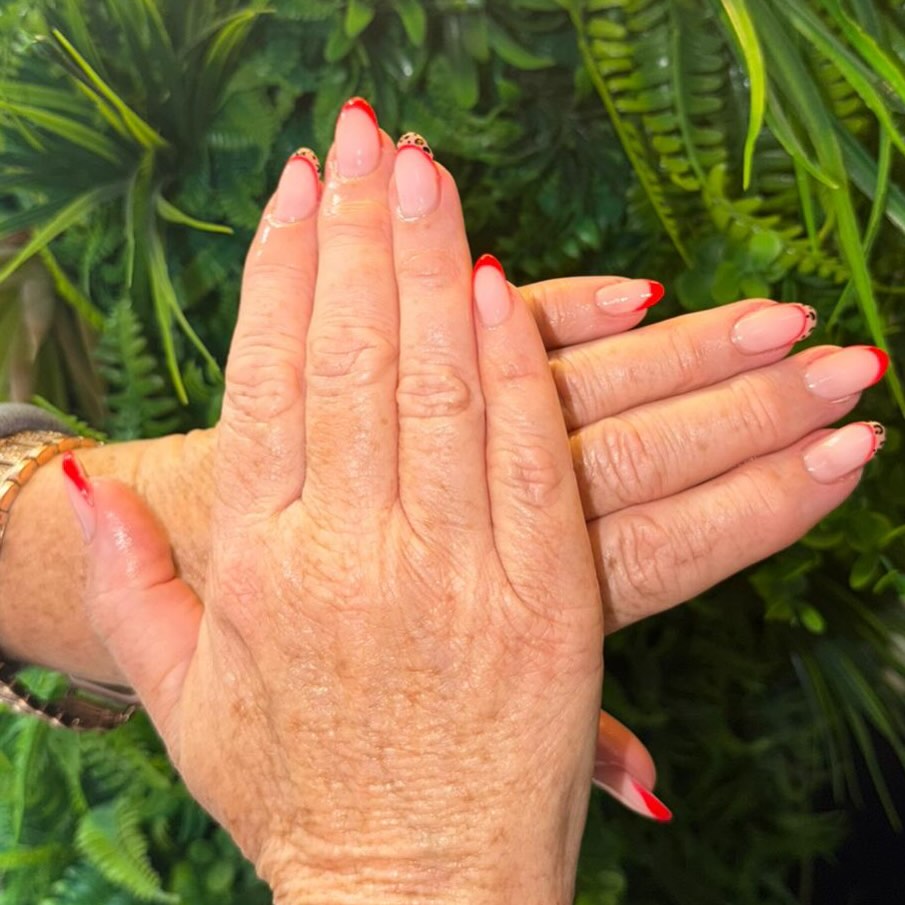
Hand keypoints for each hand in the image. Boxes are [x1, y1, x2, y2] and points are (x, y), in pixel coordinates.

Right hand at [66, 107, 601, 901]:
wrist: (414, 898)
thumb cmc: (301, 799)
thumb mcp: (187, 707)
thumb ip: (129, 593)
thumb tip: (79, 487)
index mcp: (263, 569)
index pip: (269, 381)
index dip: (283, 273)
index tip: (299, 192)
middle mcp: (354, 555)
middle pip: (355, 359)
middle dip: (361, 236)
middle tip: (370, 142)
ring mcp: (455, 572)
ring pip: (440, 387)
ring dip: (433, 269)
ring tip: (429, 179)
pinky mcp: (545, 599)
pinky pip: (524, 458)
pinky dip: (513, 365)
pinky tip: (499, 288)